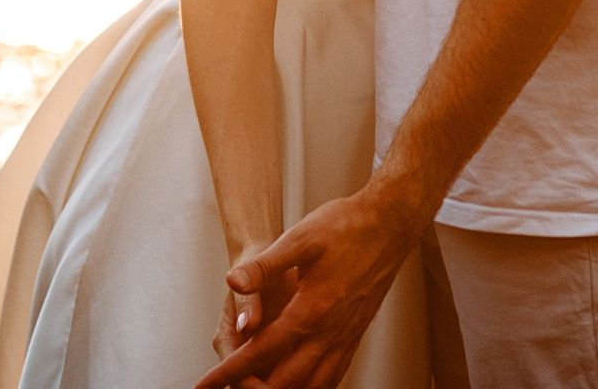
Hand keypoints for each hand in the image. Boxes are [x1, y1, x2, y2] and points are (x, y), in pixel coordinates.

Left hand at [192, 184, 421, 388]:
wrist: (390, 225)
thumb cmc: (346, 227)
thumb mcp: (299, 238)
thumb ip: (264, 266)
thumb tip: (233, 281)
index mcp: (311, 309)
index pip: (261, 352)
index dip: (230, 372)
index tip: (208, 383)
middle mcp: (329, 331)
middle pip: (287, 381)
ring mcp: (346, 335)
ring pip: (314, 385)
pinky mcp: (357, 334)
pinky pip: (335, 375)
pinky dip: (315, 387)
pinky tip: (306, 386)